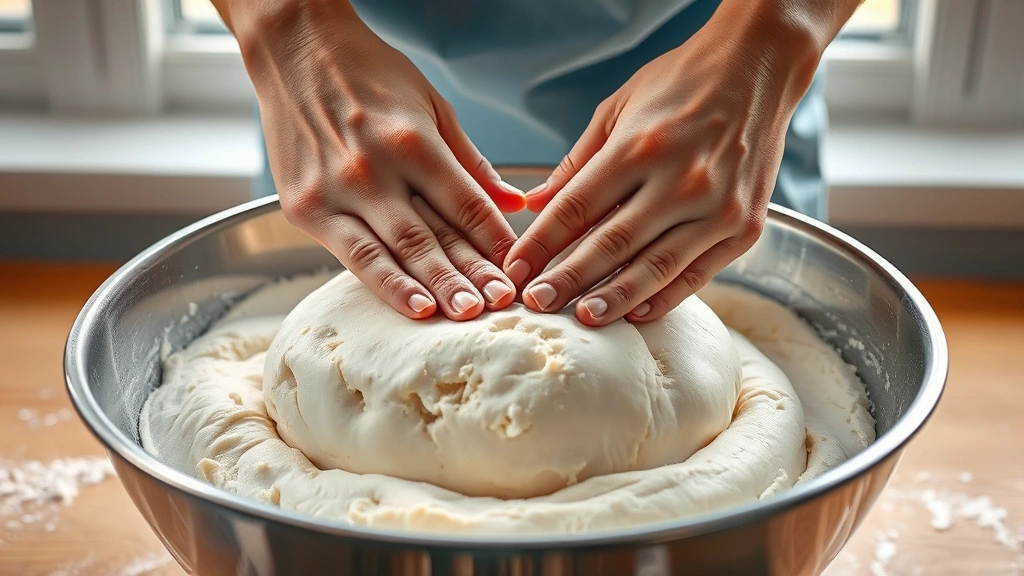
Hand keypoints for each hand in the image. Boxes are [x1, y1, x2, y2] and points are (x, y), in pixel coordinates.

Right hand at [227, 2, 525, 319]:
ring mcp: (334, 193)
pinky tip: (412, 306)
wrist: (293, 50)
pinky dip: (384, 284)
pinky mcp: (304, 209)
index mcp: (410, 141)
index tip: (518, 266)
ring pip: (392, 253)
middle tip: (500, 304)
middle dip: (470, 274)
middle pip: (431, 236)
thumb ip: (470, 160)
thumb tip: (512, 202)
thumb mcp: (431, 104)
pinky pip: (352, 255)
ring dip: (431, 288)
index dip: (495, 239)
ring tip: (462, 313)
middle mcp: (372, 170)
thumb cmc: (367, 73)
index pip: (464, 202)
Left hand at [503, 9, 822, 325]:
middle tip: (536, 303)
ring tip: (582, 318)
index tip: (515, 269)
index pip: (577, 208)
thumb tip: (535, 205)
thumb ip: (577, 164)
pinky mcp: (745, 228)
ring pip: (655, 267)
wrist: (758, 68)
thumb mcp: (618, 108)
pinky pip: (696, 274)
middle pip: (611, 244)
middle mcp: (682, 180)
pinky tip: (635, 312)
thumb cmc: (680, 84)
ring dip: (614, 298)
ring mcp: (718, 208)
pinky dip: (664, 296)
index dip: (541, 244)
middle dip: (568, 279)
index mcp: (641, 146)